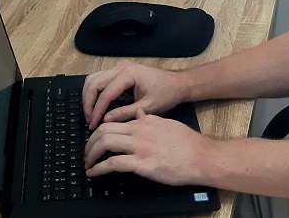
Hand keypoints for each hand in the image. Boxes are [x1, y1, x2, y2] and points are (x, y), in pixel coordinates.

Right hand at [82, 60, 185, 128]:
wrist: (177, 84)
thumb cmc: (166, 93)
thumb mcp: (147, 107)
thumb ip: (125, 113)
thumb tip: (106, 121)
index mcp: (129, 74)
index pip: (105, 93)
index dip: (97, 111)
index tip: (93, 124)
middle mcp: (122, 67)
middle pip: (94, 83)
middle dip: (88, 103)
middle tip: (89, 121)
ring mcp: (120, 67)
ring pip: (93, 79)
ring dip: (89, 96)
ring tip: (91, 114)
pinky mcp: (120, 71)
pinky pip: (100, 79)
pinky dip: (95, 92)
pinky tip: (97, 106)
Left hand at [84, 109, 211, 185]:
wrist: (202, 157)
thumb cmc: (189, 144)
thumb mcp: (168, 124)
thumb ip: (150, 120)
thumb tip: (139, 115)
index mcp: (146, 121)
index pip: (115, 121)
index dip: (100, 130)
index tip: (95, 139)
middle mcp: (140, 131)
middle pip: (104, 130)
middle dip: (90, 141)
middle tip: (86, 151)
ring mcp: (140, 147)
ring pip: (105, 143)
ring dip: (91, 154)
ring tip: (87, 162)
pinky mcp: (142, 164)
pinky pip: (113, 163)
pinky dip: (98, 168)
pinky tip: (93, 173)